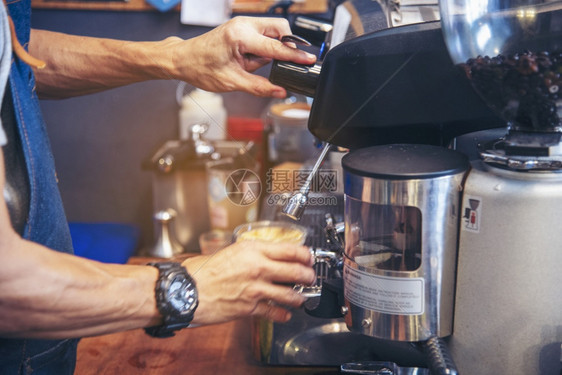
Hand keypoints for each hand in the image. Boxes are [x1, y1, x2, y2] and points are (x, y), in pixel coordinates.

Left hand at [168, 16, 316, 96]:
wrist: (182, 59)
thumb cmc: (200, 68)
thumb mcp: (232, 82)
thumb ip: (259, 86)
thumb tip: (279, 91)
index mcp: (240, 37)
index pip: (275, 47)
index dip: (294, 56)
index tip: (309, 60)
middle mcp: (242, 25)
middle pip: (280, 28)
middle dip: (284, 46)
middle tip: (277, 64)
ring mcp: (241, 24)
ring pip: (272, 31)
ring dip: (270, 49)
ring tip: (249, 65)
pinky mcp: (241, 27)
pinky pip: (262, 34)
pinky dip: (262, 48)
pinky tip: (247, 60)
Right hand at [182, 240, 315, 323]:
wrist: (187, 290)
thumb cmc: (202, 271)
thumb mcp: (230, 251)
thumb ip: (251, 253)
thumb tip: (266, 255)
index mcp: (253, 250)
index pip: (291, 250)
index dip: (306, 254)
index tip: (309, 257)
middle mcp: (258, 267)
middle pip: (296, 271)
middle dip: (309, 276)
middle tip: (310, 277)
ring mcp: (256, 289)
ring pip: (290, 294)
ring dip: (299, 297)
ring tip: (300, 298)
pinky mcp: (250, 308)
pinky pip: (275, 312)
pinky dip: (283, 314)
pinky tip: (285, 313)